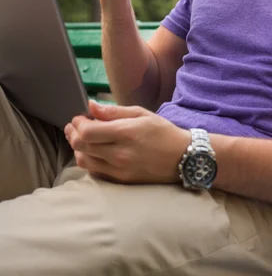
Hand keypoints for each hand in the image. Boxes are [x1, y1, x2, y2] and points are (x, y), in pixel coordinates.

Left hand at [64, 101, 190, 183]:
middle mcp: (120, 154)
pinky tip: (92, 152)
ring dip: (78, 148)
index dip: (78, 124)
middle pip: (82, 146)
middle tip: (75, 126)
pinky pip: (94, 172)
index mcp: (125, 134)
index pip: (87, 132)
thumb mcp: (141, 114)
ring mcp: (119, 170)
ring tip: (81, 138)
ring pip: (84, 161)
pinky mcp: (120, 181)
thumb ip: (114, 111)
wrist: (182, 158)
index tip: (80, 117)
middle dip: (73, 134)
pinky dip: (88, 160)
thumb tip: (91, 106)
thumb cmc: (162, 132)